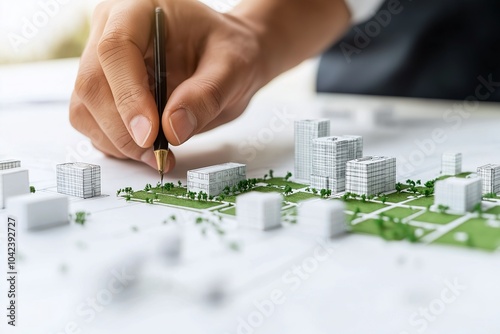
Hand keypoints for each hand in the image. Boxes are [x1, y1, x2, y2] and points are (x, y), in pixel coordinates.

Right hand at [70, 0, 264, 170]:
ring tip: (159, 154)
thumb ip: (206, 94)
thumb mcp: (233, 67)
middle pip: (92, 84)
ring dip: (117, 142)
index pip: (115, 49)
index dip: (128, 96)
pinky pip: (92, 124)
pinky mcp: (101, 92)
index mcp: (138, 10)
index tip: (150, 135)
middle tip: (159, 155)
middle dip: (122, 130)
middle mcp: (109, 32)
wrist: (225, 61)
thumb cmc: (228, 53)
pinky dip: (116, 145)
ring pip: (84, 108)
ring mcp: (100, 63)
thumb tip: (172, 130)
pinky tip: (147, 148)